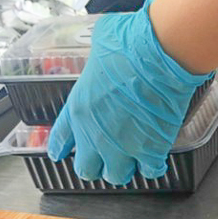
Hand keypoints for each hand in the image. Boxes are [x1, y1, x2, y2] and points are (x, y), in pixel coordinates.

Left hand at [47, 0, 212, 184]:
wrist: (159, 55)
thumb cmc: (130, 43)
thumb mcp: (101, 42)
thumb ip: (100, 54)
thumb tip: (108, 43)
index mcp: (78, 109)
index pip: (60, 138)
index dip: (60, 148)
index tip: (58, 154)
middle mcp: (95, 135)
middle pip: (86, 169)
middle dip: (95, 164)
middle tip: (105, 158)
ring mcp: (122, 147)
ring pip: (116, 176)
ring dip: (123, 168)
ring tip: (132, 160)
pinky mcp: (149, 151)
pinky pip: (149, 172)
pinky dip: (153, 167)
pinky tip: (156, 160)